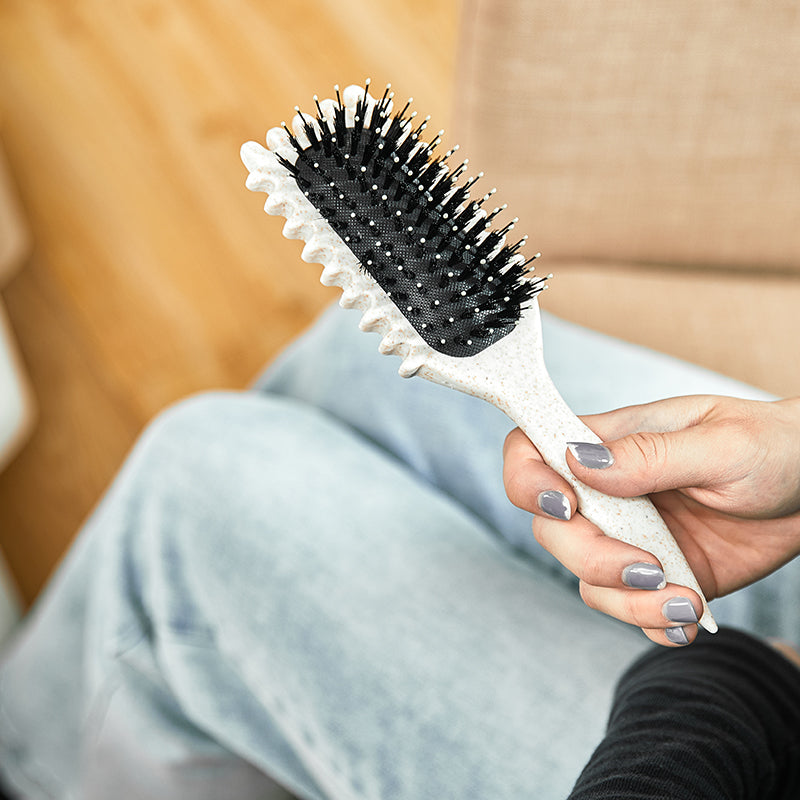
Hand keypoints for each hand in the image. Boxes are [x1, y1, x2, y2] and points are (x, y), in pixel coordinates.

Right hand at [503, 395, 799, 645]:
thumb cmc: (774, 446)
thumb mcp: (721, 444)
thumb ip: (650, 454)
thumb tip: (579, 462)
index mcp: (612, 444)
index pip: (531, 451)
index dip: (526, 481)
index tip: (566, 506)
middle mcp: (610, 492)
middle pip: (552, 528)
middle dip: (590, 557)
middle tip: (648, 567)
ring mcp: (632, 536)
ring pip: (585, 578)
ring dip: (626, 601)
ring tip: (683, 600)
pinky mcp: (660, 575)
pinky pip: (629, 610)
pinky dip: (651, 625)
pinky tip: (688, 616)